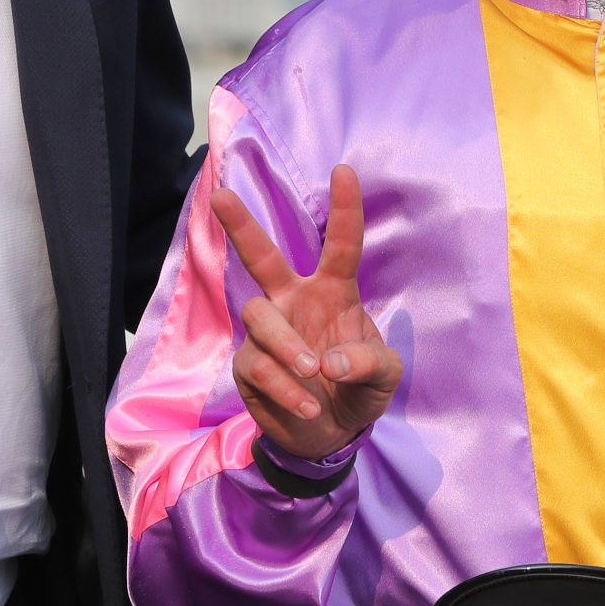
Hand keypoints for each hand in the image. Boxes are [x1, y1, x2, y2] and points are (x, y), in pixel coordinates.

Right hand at [212, 164, 402, 461]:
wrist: (329, 435)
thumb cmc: (359, 389)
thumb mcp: (384, 377)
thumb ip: (369, 362)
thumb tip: (330, 360)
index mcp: (333, 293)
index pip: (340, 246)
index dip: (345, 209)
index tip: (344, 170)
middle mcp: (294, 302)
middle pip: (263, 257)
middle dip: (242, 226)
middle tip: (220, 195)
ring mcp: (268, 331)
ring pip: (259, 316)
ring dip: (288, 345)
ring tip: (314, 374)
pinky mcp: (248, 364)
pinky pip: (257, 363)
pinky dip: (285, 386)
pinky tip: (307, 405)